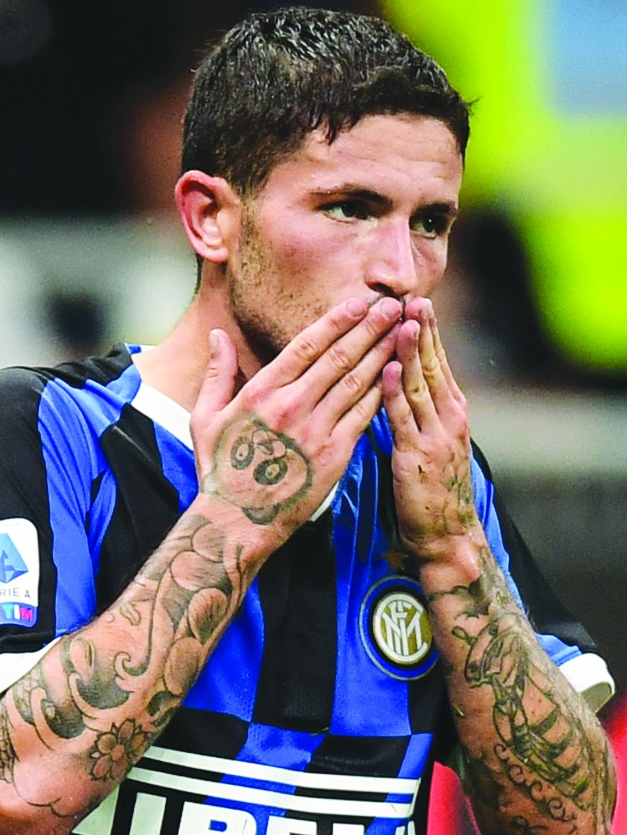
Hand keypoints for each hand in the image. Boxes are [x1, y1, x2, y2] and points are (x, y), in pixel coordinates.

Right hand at [191, 296, 401, 545]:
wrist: (237, 523)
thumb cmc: (220, 470)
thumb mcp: (206, 418)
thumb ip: (218, 374)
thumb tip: (217, 335)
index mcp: (262, 392)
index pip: (306, 345)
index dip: (336, 321)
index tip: (359, 303)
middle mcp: (292, 406)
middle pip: (339, 358)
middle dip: (370, 329)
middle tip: (394, 306)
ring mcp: (316, 431)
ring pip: (357, 383)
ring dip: (382, 354)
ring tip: (402, 332)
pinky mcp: (334, 456)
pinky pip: (364, 416)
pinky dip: (382, 392)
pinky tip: (398, 375)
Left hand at [381, 297, 478, 562]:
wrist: (446, 537)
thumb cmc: (431, 491)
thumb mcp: (431, 442)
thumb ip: (418, 411)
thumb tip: (396, 380)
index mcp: (451, 411)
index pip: (437, 361)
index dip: (426, 332)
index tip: (415, 302)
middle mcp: (449, 417)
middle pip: (432, 365)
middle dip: (421, 331)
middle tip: (411, 298)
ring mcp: (435, 436)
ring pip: (419, 385)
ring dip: (408, 352)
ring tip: (400, 321)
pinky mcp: (416, 456)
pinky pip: (402, 419)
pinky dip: (393, 392)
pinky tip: (383, 370)